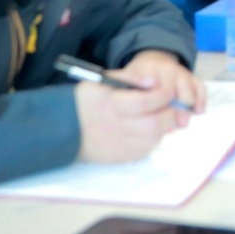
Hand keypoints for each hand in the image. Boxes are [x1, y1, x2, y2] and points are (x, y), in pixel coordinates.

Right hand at [74, 57, 197, 163]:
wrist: (63, 128)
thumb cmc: (86, 100)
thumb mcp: (102, 80)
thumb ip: (129, 76)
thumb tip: (153, 80)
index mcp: (110, 104)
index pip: (146, 101)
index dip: (162, 95)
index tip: (167, 91)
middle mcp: (114, 127)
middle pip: (154, 123)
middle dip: (169, 113)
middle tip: (171, 105)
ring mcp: (117, 145)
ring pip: (153, 139)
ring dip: (164, 127)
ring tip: (161, 116)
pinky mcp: (119, 157)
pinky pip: (145, 151)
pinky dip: (153, 139)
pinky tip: (149, 129)